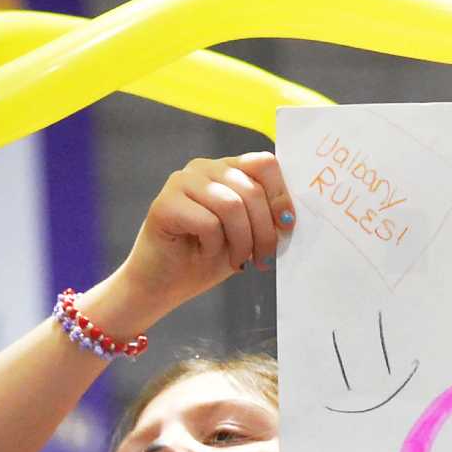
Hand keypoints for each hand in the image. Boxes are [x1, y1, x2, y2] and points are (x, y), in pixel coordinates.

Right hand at [93, 152, 294, 332]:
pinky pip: (208, 222)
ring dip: (242, 241)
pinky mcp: (164, 203)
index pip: (264, 164)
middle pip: (251, 189)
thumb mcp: (246, 236)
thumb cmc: (204, 260)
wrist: (161, 287)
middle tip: (264, 259)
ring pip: (232, 205)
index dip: (281, 195)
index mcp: (226, 169)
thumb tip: (289, 215)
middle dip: (264, 231)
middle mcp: (204, 168)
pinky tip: (204, 254)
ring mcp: (181, 181)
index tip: (286, 226)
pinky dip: (214, 246)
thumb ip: (265, 218)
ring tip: (238, 261)